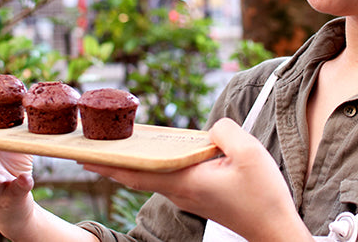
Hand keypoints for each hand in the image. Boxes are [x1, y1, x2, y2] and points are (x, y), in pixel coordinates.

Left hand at [83, 118, 312, 241]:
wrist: (274, 229)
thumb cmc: (262, 196)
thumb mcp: (247, 152)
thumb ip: (222, 131)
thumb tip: (208, 129)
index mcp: (185, 180)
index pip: (136, 171)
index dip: (108, 164)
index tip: (84, 157)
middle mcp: (180, 190)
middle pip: (136, 175)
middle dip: (110, 164)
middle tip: (88, 151)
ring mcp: (186, 195)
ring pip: (149, 176)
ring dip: (128, 163)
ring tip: (115, 146)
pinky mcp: (196, 195)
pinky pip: (165, 176)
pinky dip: (149, 165)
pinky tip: (153, 154)